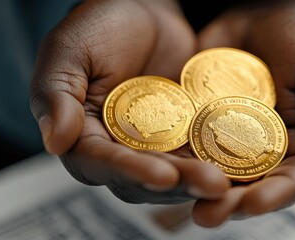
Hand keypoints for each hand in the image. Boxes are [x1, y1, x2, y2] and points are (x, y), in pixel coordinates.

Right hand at [30, 0, 229, 203]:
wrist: (142, 10)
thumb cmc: (99, 26)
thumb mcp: (68, 52)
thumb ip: (56, 95)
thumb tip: (55, 142)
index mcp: (83, 136)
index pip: (101, 163)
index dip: (130, 171)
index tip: (161, 175)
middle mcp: (117, 149)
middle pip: (143, 177)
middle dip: (177, 182)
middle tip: (210, 185)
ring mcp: (151, 145)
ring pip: (174, 172)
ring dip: (200, 179)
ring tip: (228, 181)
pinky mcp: (180, 135)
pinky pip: (197, 152)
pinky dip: (215, 160)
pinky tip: (239, 164)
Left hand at [192, 0, 294, 226]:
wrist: (265, 18)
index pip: (292, 180)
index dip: (275, 194)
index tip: (254, 202)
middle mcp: (264, 153)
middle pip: (249, 186)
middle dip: (229, 203)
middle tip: (208, 214)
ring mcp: (231, 141)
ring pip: (216, 171)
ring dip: (199, 188)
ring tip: (182, 200)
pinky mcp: (203, 125)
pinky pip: (189, 143)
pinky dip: (178, 156)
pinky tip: (162, 167)